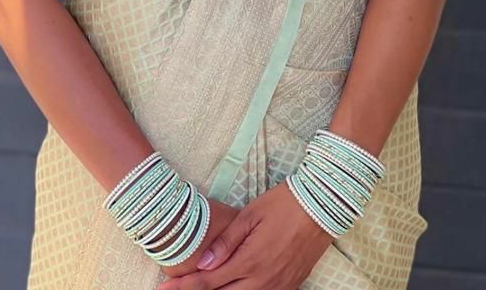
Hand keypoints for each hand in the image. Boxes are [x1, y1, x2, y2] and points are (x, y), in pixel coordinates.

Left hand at [155, 180, 332, 289]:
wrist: (321, 206)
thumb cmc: (283, 204)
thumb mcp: (251, 216)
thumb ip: (226, 242)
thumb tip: (204, 263)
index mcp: (251, 261)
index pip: (209, 281)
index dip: (185, 287)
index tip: (164, 289)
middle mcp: (264, 281)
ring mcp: (278, 287)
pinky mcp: (290, 287)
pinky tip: (232, 289)